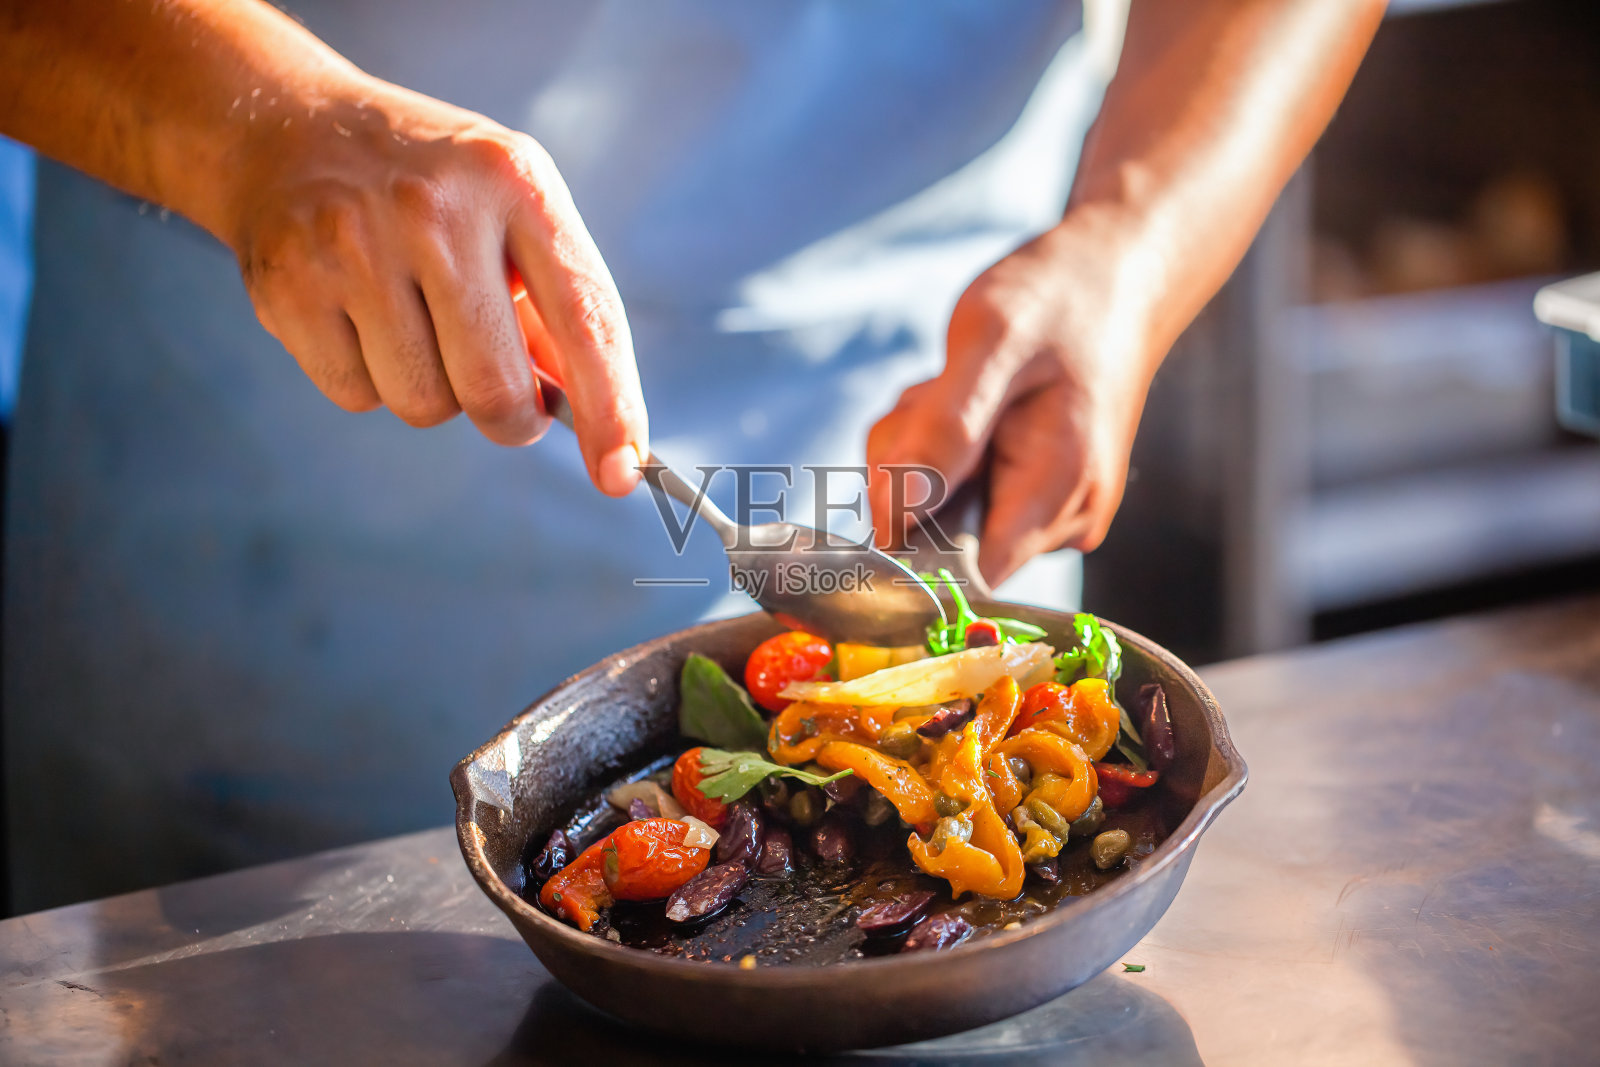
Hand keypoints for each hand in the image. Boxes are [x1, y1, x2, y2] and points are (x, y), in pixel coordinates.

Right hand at [226, 77, 646, 494]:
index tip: (620, 473)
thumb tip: (598, 422)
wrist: (285, 126)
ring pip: (423, 405)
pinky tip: (358, 317)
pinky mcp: (288, 285)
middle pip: (494, 389)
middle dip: (510, 419)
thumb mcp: (509, 207)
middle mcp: (434, 207)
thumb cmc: (429, 186)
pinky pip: (357, 397)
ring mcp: (353, 245)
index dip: (610, 406)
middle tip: (505, 400)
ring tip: (413, 322)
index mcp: (513, 180)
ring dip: (433, 391)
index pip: (585, 317)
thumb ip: (556, 305)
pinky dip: (369, 380)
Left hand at [867, 214, 1160, 585]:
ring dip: (921, 452)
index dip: (908, 534)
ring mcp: (1052, 513)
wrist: (1117, 275)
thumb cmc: (1060, 297)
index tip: (900, 463)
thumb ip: (943, 431)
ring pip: (940, 514)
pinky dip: (941, 450)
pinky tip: (970, 401)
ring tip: (957, 388)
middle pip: (940, 541)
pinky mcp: (1035, 498)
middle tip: (935, 396)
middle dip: (909, 472)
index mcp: (1057, 491)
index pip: (960, 576)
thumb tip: (897, 516)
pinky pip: (959, 493)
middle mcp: (1064, 522)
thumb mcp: (990, 341)